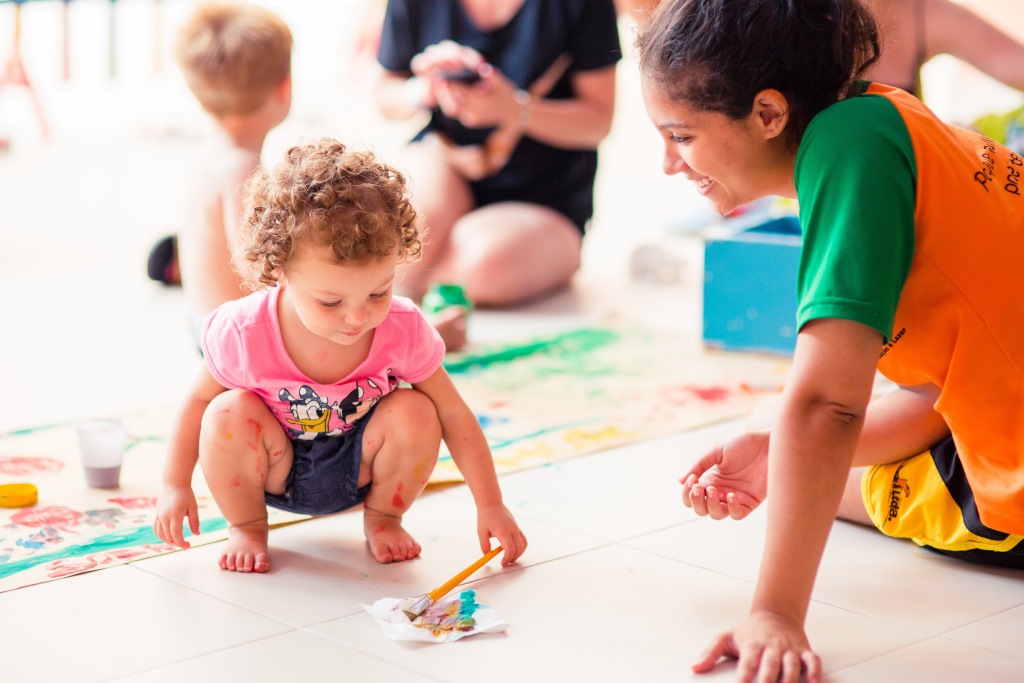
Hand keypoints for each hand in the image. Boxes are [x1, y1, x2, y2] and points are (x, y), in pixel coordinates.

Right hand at [154, 485, 199, 548]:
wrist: (174, 483)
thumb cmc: (186, 494)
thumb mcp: (193, 507)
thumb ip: (195, 521)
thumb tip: (197, 534)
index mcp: (175, 514)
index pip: (176, 534)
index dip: (181, 543)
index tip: (188, 546)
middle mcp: (164, 516)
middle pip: (168, 536)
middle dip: (177, 543)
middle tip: (186, 545)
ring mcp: (159, 515)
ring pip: (160, 534)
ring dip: (168, 541)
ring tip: (178, 543)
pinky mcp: (156, 514)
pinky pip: (156, 529)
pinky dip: (161, 535)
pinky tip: (169, 537)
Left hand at [409, 40, 518, 129]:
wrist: (512, 112)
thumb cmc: (505, 92)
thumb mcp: (499, 80)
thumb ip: (489, 74)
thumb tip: (481, 67)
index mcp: (482, 103)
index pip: (462, 94)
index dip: (450, 85)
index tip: (441, 76)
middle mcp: (475, 114)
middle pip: (453, 103)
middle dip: (443, 92)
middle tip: (435, 79)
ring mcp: (471, 119)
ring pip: (452, 109)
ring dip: (443, 97)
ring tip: (438, 84)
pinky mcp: (469, 121)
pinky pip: (456, 111)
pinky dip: (449, 101)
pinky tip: (445, 92)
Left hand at [476, 503, 526, 565]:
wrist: (491, 503)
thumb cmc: (486, 516)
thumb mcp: (481, 532)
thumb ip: (484, 545)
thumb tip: (487, 555)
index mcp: (503, 530)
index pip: (510, 548)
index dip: (507, 558)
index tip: (502, 563)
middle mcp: (512, 529)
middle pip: (519, 548)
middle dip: (513, 558)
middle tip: (505, 562)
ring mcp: (516, 528)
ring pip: (524, 544)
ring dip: (519, 553)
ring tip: (509, 557)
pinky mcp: (517, 527)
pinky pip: (523, 539)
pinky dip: (521, 547)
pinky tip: (513, 549)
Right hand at [681, 431, 768, 519]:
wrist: (770, 444)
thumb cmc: (745, 444)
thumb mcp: (717, 450)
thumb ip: (699, 464)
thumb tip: (679, 480)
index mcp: (709, 479)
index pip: (691, 496)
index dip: (687, 493)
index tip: (691, 480)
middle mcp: (720, 491)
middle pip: (700, 509)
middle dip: (696, 501)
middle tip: (698, 487)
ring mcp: (734, 498)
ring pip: (716, 514)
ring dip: (711, 505)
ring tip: (715, 490)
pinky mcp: (750, 502)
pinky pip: (736, 514)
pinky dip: (731, 508)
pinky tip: (731, 495)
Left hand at [692, 611, 821, 682]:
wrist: (775, 614)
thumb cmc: (749, 632)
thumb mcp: (726, 638)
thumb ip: (710, 653)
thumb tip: (694, 667)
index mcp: (752, 645)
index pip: (747, 663)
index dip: (744, 676)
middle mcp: (771, 647)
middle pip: (770, 665)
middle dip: (768, 681)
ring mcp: (789, 649)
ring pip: (791, 664)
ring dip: (790, 679)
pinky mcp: (804, 650)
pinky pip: (812, 661)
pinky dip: (815, 671)